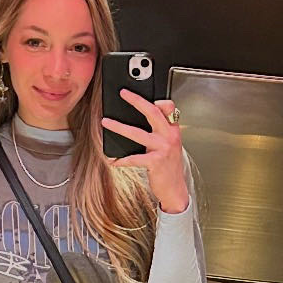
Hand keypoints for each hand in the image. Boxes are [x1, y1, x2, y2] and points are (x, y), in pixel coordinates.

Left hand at [101, 89, 189, 212]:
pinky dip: (121, 159)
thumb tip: (138, 120)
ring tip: (106, 122)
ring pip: (137, 133)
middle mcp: (169, 137)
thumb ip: (159, 132)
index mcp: (173, 130)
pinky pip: (134, 158)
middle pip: (153, 112)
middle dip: (137, 101)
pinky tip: (113, 160)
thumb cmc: (168, 167)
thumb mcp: (168, 146)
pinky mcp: (155, 162)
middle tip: (124, 94)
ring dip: (119, 127)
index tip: (143, 93)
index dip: (158, 99)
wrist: (175, 189)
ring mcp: (163, 149)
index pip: (169, 108)